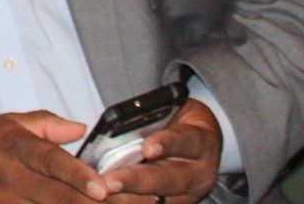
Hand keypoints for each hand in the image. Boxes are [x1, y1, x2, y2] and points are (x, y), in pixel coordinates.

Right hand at [0, 111, 111, 202]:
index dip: (77, 174)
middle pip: (57, 196)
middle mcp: (13, 179)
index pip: (50, 161)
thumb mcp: (12, 122)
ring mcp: (8, 203)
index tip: (102, 186)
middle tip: (132, 203)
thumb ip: (48, 124)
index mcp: (16, 149)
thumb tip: (81, 128)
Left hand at [99, 97, 221, 203]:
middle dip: (136, 181)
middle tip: (109, 182)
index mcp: (201, 143)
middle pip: (167, 179)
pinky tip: (105, 200)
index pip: (185, 141)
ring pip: (156, 200)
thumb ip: (149, 116)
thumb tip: (116, 123)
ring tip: (102, 193)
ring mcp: (187, 194)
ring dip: (126, 198)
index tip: (147, 149)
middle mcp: (198, 173)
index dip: (166, 144)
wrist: (200, 141)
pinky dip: (124, 202)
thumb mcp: (170, 108)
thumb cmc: (178, 119)